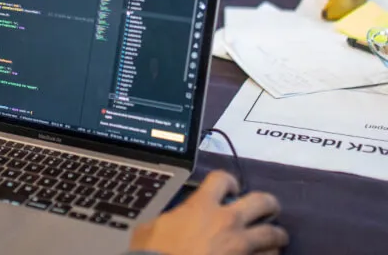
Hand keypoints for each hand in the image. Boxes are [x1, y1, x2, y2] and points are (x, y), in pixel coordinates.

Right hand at [129, 171, 287, 254]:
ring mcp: (242, 247)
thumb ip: (170, 218)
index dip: (228, 181)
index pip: (222, 179)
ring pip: (274, 235)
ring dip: (274, 238)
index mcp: (202, 206)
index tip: (230, 189)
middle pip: (262, 201)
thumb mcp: (152, 228)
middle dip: (268, 204)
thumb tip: (171, 220)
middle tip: (267, 210)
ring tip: (272, 242)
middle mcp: (228, 221)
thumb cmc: (154, 252)